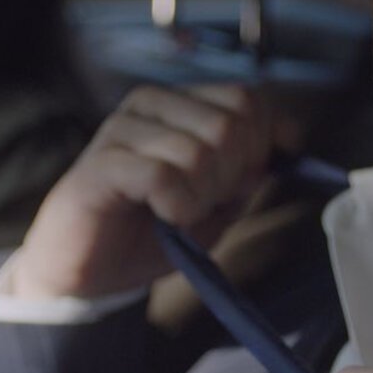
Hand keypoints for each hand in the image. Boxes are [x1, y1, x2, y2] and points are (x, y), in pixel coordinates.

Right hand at [8, 83, 272, 298]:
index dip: (263, 144)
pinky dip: (177, 207)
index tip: (246, 182)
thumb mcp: (215, 201)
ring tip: (177, 215)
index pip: (246, 99)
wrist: (85, 274)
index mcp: (178, 104)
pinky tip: (162, 217)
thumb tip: (287, 141)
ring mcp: (121, 129)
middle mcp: (150, 105)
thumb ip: (249, 170)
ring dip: (202, 198)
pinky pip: (164, 176)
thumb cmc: (147, 232)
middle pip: (229, 124)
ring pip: (200, 151)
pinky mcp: (101, 163)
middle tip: (202, 206)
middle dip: (232, 177)